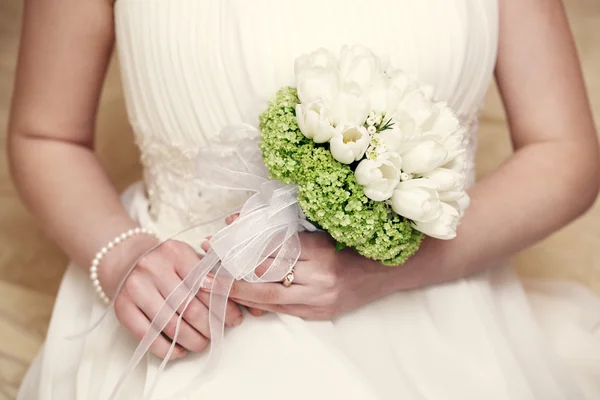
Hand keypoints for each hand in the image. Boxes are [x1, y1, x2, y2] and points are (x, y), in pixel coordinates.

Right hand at [101, 238, 243, 359]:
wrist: (126, 259)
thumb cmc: (165, 262)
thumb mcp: (187, 257)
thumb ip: (209, 273)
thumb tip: (236, 297)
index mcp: (175, 252)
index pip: (205, 285)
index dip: (223, 306)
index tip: (234, 318)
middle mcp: (153, 268)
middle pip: (189, 307)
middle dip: (209, 326)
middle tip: (218, 333)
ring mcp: (136, 288)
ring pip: (170, 325)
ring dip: (191, 340)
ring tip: (202, 343)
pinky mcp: (122, 307)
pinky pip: (148, 336)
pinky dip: (167, 349)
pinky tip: (179, 350)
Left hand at [201, 231, 401, 319]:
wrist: (388, 271)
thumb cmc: (355, 244)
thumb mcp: (325, 230)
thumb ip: (290, 230)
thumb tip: (249, 222)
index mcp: (319, 251)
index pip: (272, 246)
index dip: (244, 240)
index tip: (222, 233)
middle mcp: (317, 278)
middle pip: (264, 275)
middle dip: (231, 270)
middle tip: (206, 262)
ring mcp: (318, 300)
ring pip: (268, 297)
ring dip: (238, 290)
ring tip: (212, 284)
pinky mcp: (319, 313)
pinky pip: (282, 309)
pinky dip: (260, 302)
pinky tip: (241, 298)